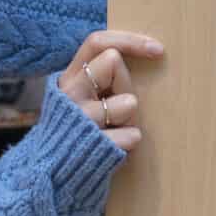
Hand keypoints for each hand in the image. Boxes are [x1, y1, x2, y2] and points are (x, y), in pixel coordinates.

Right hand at [57, 30, 164, 152]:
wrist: (56, 174)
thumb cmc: (81, 132)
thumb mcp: (82, 99)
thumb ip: (99, 77)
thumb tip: (137, 55)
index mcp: (68, 78)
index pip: (96, 43)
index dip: (129, 41)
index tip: (158, 50)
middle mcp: (69, 94)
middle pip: (112, 63)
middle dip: (126, 85)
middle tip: (122, 109)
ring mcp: (81, 119)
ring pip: (128, 101)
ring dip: (130, 118)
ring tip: (115, 131)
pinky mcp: (95, 145)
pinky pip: (132, 135)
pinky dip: (129, 141)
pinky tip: (114, 147)